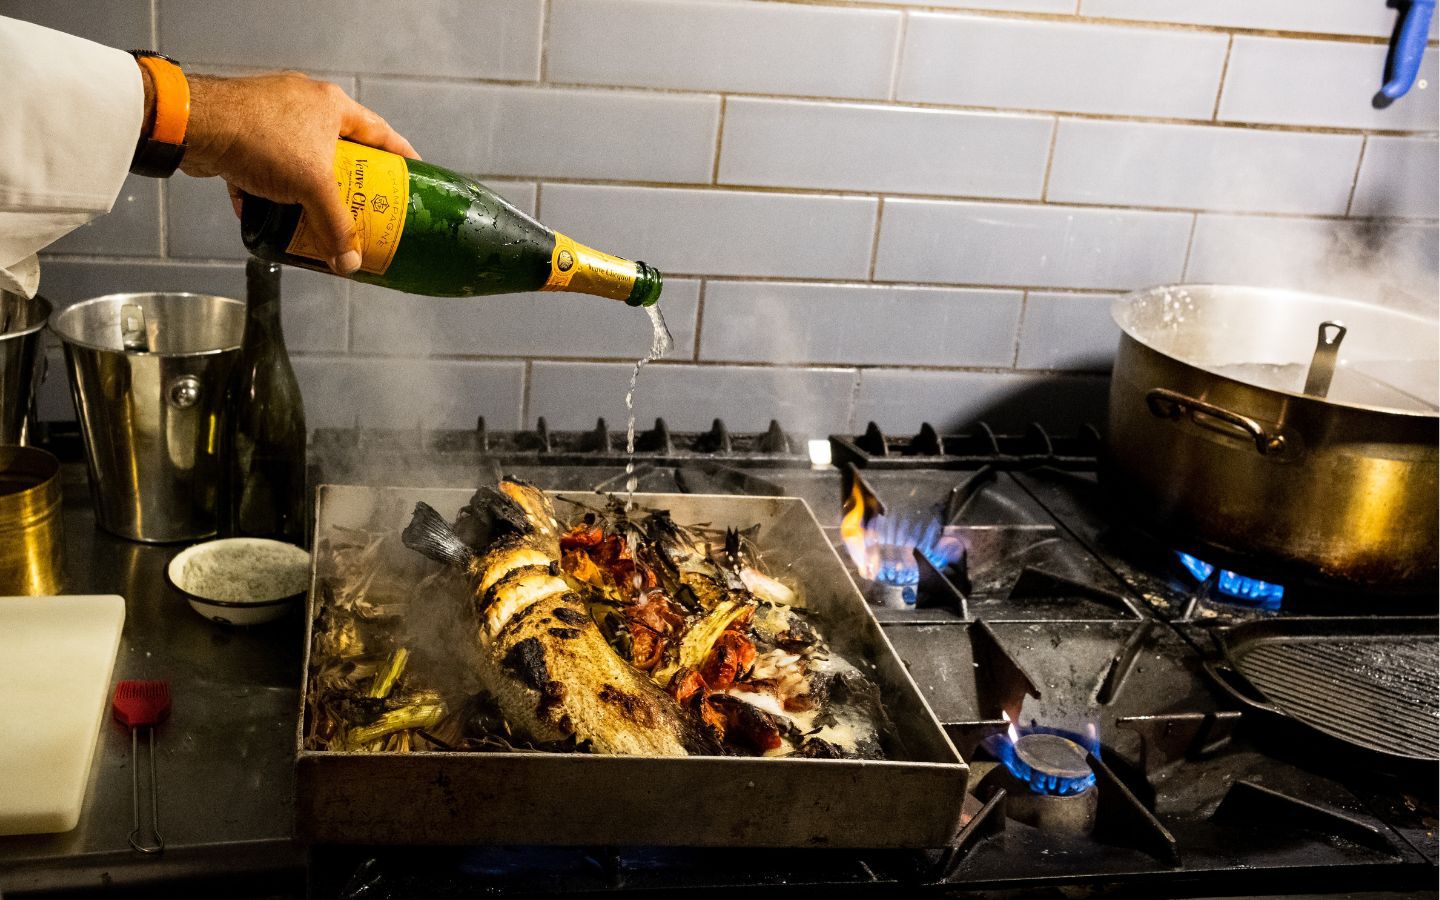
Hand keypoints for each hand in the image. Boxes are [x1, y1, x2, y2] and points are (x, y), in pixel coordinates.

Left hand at [176, 71, 419, 273]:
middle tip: (367, 205)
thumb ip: (336, 226)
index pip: (381, 132)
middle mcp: (305, 104)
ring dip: (309, 187)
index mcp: (332, 106)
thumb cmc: (261, 139)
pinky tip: (271, 213)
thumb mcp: (311, 187)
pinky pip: (268, 164)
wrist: (195, 126)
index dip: (401, 157)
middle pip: (343, 147)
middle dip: (352, 179)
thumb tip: (350, 264)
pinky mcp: (243, 129)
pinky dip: (272, 189)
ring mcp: (272, 114)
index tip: (414, 176)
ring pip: (303, 157)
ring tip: (319, 214)